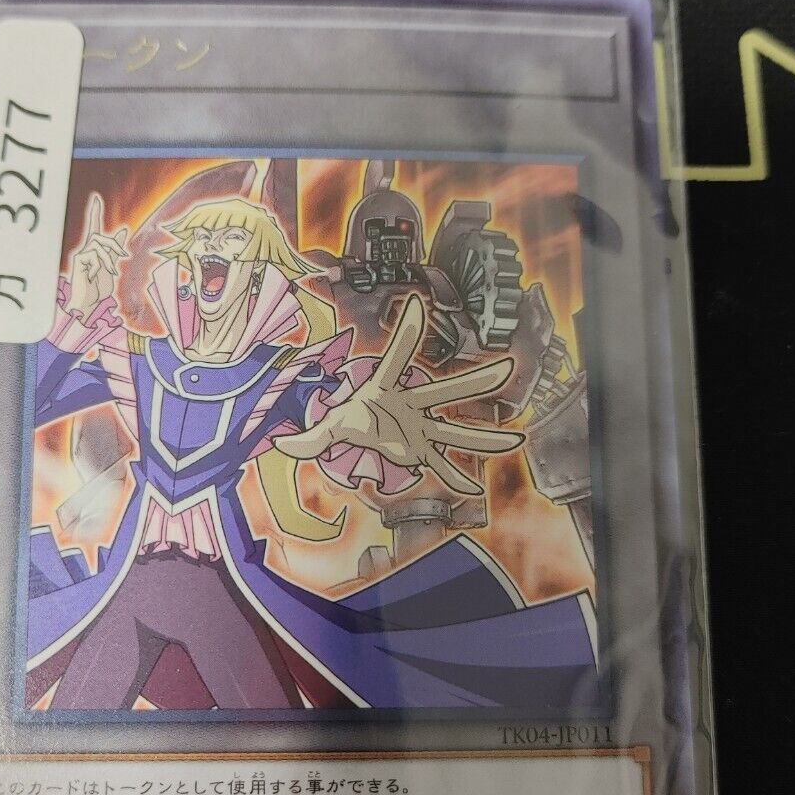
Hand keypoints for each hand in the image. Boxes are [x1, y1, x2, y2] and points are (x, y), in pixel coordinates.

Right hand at [68, 193, 128, 319]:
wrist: (89, 303)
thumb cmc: (98, 287)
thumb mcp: (111, 265)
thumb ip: (115, 248)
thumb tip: (123, 230)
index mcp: (93, 250)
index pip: (93, 226)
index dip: (94, 212)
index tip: (96, 198)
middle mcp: (85, 250)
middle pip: (99, 236)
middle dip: (113, 244)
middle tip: (124, 256)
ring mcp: (80, 255)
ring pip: (98, 245)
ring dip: (108, 258)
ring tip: (110, 271)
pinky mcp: (78, 261)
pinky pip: (94, 255)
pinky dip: (100, 265)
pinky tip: (96, 275)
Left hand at [274, 296, 522, 495]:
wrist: (359, 433)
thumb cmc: (348, 418)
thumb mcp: (326, 426)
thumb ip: (306, 435)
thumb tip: (279, 442)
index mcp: (389, 390)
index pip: (399, 357)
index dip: (409, 331)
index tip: (420, 306)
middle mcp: (412, 408)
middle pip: (448, 392)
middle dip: (478, 381)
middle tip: (507, 369)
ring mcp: (421, 430)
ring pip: (457, 431)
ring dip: (485, 436)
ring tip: (515, 435)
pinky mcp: (420, 453)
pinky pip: (442, 465)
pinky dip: (457, 479)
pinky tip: (476, 489)